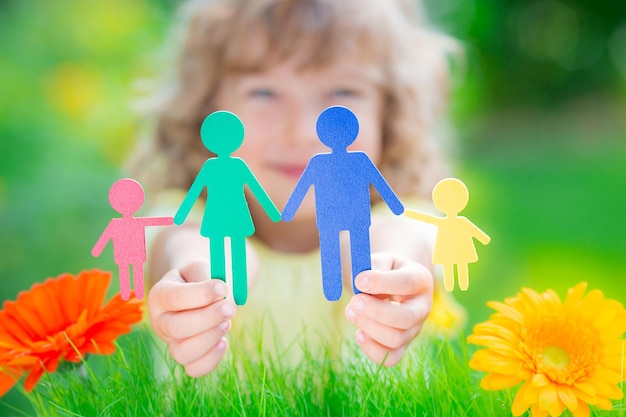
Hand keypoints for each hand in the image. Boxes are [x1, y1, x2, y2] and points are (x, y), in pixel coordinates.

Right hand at [148, 260, 236, 376]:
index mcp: (160, 294)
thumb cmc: (199, 277)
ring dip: (209, 339)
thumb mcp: (198, 267)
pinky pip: (194, 369)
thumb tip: (220, 293)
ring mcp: (171, 342)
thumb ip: (205, 274)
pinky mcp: (186, 357)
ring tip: (227, 323)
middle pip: (176, 327)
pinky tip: (224, 342)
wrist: (198, 291)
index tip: (223, 287)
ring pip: (182, 353)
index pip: (174, 297)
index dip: (200, 294)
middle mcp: (161, 321)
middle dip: (208, 318)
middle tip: (231, 307)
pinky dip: (212, 359)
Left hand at [344, 253, 432, 366]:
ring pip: (396, 339)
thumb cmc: (385, 270)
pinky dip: (372, 349)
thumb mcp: (381, 261)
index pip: (407, 282)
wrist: (392, 283)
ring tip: (350, 311)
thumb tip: (360, 284)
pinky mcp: (403, 345)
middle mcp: (423, 307)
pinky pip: (391, 358)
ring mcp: (414, 329)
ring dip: (369, 327)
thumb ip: (372, 268)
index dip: (382, 283)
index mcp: (420, 279)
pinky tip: (359, 333)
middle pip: (405, 318)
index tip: (359, 280)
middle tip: (354, 301)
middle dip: (376, 312)